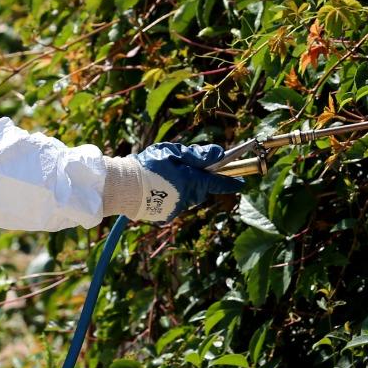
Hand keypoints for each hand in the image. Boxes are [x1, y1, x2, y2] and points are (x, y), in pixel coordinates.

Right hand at [102, 143, 245, 222]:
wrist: (124, 187)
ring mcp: (178, 208)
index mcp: (192, 180)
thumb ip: (197, 154)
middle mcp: (188, 197)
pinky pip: (177, 204)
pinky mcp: (167, 215)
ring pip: (189, 196)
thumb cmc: (148, 165)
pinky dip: (173, 196)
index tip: (242, 182)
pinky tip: (160, 188)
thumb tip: (219, 154)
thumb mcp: (173, 152)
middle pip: (203, 189)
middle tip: (189, 170)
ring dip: (186, 187)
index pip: (218, 182)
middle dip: (201, 181)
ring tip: (168, 177)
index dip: (231, 182)